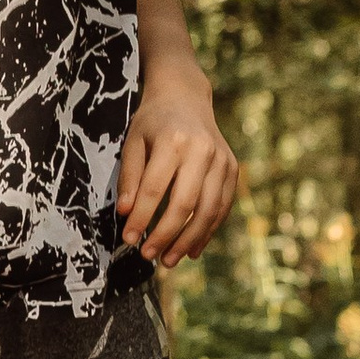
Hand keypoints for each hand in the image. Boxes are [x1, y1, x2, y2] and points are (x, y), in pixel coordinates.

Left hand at [118, 67, 239, 269]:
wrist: (185, 98)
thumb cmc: (152, 122)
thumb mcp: (133, 142)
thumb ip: (130, 176)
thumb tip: (126, 213)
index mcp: (174, 140)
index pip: (155, 189)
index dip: (142, 218)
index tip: (129, 239)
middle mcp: (203, 150)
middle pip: (185, 203)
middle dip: (166, 235)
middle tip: (148, 256)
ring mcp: (222, 160)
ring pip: (208, 210)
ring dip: (189, 240)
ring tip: (169, 260)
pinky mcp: (232, 169)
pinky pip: (222, 207)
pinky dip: (208, 231)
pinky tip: (192, 249)